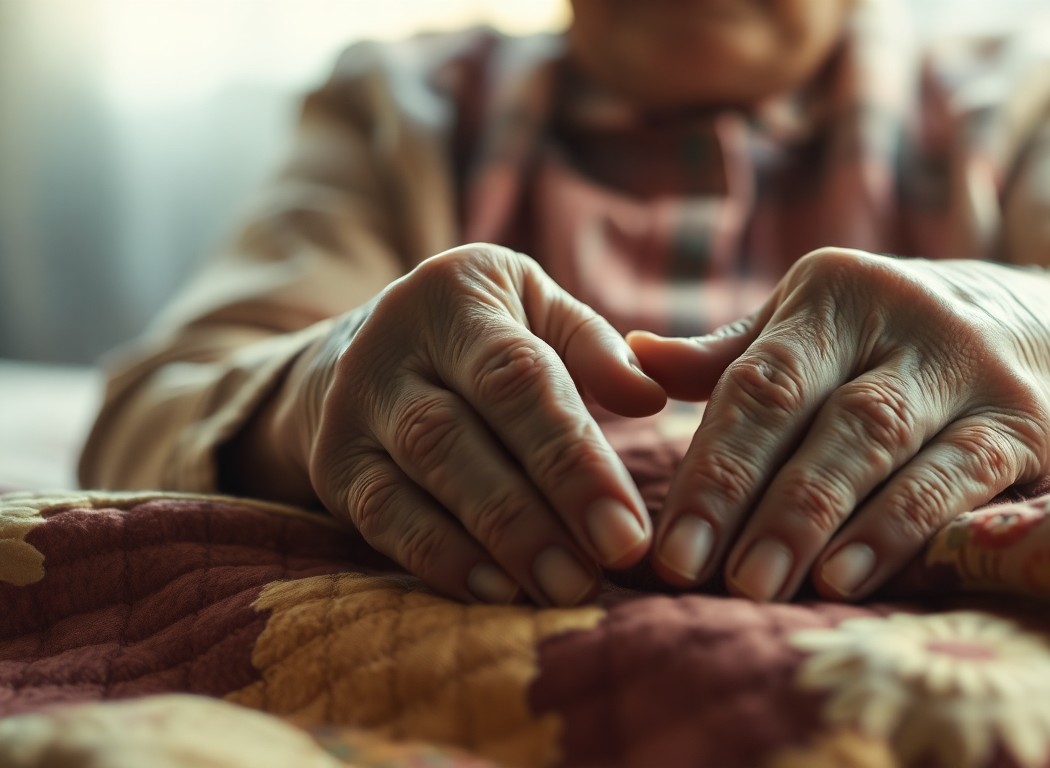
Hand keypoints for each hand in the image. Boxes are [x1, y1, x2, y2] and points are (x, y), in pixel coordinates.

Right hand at [267, 244, 666, 605]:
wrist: (359, 353)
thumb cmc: (486, 338)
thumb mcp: (539, 313)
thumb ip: (596, 350)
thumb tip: (649, 396)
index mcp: (454, 294)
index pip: (518, 377)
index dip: (575, 457)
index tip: (629, 527)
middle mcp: (391, 343)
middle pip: (463, 432)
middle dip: (540, 507)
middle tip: (606, 566)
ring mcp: (352, 407)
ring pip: (423, 475)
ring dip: (498, 540)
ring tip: (564, 587)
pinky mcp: (334, 465)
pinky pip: (382, 518)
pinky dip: (439, 559)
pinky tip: (497, 593)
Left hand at [628, 247, 1049, 601]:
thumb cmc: (901, 341)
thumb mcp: (820, 326)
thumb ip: (733, 355)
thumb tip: (635, 361)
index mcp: (833, 290)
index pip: (757, 381)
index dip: (710, 465)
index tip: (665, 545)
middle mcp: (900, 313)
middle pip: (810, 411)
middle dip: (748, 497)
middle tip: (697, 575)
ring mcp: (967, 364)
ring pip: (876, 441)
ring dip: (814, 518)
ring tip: (761, 585)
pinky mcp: (1025, 418)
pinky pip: (957, 475)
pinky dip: (899, 527)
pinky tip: (849, 577)